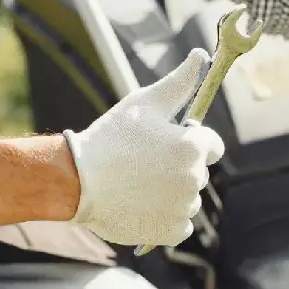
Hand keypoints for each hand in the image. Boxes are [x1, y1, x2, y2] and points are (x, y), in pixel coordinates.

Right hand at [63, 48, 223, 245]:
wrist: (76, 182)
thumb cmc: (110, 138)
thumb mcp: (144, 103)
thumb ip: (179, 82)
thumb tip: (201, 56)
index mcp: (193, 147)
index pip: (212, 145)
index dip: (190, 142)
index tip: (164, 144)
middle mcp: (194, 179)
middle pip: (198, 172)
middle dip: (178, 167)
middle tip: (142, 164)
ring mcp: (183, 208)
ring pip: (187, 198)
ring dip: (171, 193)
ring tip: (137, 185)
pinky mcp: (171, 232)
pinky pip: (180, 224)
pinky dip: (166, 218)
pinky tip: (142, 205)